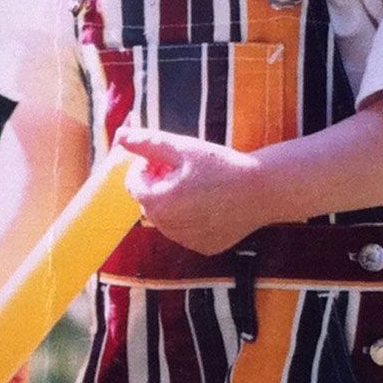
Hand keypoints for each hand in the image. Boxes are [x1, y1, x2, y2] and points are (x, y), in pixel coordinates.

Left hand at [115, 126, 269, 253]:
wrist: (263, 190)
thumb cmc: (222, 165)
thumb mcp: (183, 148)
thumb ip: (147, 142)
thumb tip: (120, 134)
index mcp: (157, 203)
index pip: (133, 184)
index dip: (146, 166)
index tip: (167, 157)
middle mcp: (167, 228)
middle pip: (150, 202)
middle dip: (159, 184)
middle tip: (185, 168)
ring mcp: (186, 241)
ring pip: (168, 219)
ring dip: (174, 202)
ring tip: (200, 185)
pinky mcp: (205, 248)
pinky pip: (188, 231)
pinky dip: (192, 218)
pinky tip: (213, 203)